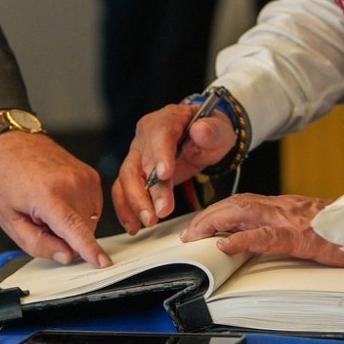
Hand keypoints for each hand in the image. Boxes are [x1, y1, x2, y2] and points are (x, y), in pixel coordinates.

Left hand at [0, 131, 110, 267]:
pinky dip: (79, 211)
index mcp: (47, 196)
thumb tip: (65, 255)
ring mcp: (84, 177)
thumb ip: (37, 243)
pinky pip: (93, 207)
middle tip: (41, 221)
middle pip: (83, 230)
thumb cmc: (5, 178)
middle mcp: (71, 184)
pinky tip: (60, 200)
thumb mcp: (9, 220)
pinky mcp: (91, 174)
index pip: (74, 229)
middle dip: (66, 237)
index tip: (103, 263)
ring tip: (49, 207)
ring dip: (74, 224)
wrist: (10, 143)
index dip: (90, 249)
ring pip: (90, 221)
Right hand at [110, 102, 235, 233]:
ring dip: (135, 202)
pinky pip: (123, 189)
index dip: (160, 154)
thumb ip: (211, 130)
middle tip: (160, 212)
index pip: (159, 134)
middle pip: (140, 161)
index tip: (165, 175)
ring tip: (148, 222)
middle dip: (148, 190)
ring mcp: (138, 154)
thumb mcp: (219, 129)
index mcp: (167, 119)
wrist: (204, 137)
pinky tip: (134, 224)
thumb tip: (200, 130)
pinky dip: (127, 208)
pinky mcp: (136, 172)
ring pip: (127, 178)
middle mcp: (146, 136)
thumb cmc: (210, 132)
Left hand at [181, 193, 343, 266]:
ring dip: (214, 222)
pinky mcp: (299, 237)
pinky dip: (241, 239)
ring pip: (243, 212)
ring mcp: (290, 220)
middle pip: (236, 204)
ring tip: (195, 237)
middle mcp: (284, 208)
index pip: (245, 202)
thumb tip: (273, 239)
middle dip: (208, 216)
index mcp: (286, 207)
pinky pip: (265, 236)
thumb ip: (298, 230)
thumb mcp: (317, 229)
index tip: (199, 224)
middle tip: (187, 234)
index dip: (219, 210)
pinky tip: (225, 246)